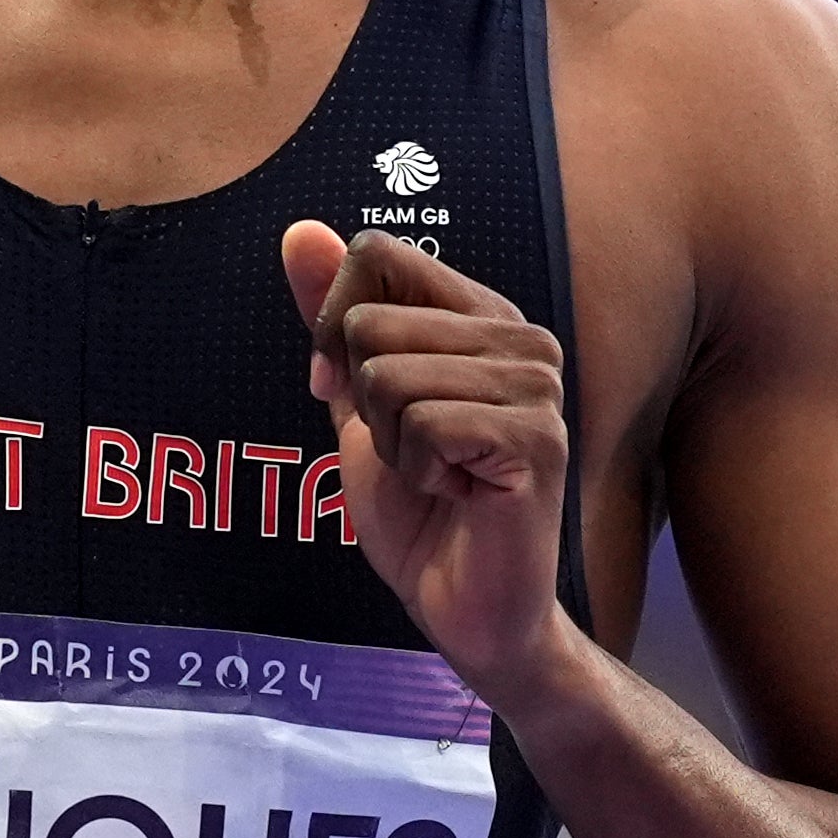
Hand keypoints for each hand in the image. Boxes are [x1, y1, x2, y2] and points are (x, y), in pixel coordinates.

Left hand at [283, 221, 576, 703]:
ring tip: (442, 474)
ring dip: (393, 443)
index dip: (334, 326)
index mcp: (482, 316)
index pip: (377, 254)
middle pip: (370, 321)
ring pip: (388, 376)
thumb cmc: (421, 508)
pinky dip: (418, 471)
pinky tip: (461, 493)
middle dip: (363, 401)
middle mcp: (521, 336)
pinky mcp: (536, 437)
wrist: (467, 606)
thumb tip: (300, 231)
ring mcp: (537, 385)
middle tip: (415, 451)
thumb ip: (334, 317)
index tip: (350, 390)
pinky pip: (421, 424)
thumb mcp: (358, 401)